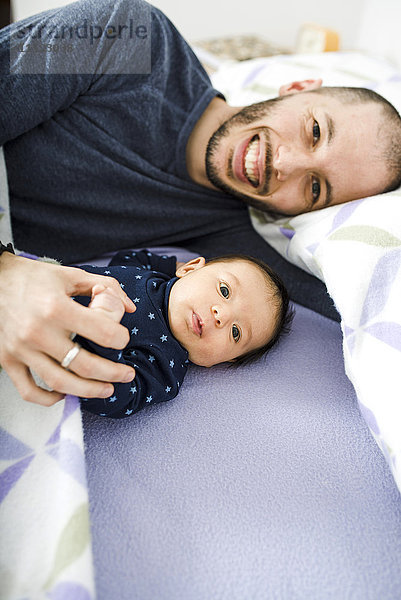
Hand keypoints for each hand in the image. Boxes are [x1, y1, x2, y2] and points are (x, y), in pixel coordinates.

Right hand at [0, 253, 135, 405]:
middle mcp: (38, 331)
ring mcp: (21, 349)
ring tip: (106, 390)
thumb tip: (130, 308)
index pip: (102, 332)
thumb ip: (105, 287)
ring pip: (60, 382)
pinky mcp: (7, 360)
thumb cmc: (35, 277)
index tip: (124, 340)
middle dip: (113, 374)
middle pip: (85, 365)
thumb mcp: (72, 275)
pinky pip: (28, 390)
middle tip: (127, 374)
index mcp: (57, 307)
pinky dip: (48, 398)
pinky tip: (65, 393)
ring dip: (89, 391)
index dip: (121, 339)